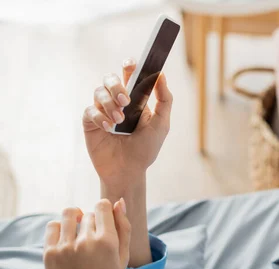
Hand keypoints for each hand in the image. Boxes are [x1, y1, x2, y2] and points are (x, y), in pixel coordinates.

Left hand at [43, 199, 130, 268]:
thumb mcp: (123, 258)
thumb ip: (124, 228)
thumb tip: (120, 202)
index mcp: (107, 241)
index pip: (102, 205)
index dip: (105, 211)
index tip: (104, 222)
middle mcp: (86, 241)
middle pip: (88, 213)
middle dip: (92, 222)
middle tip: (93, 242)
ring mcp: (65, 247)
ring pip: (69, 214)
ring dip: (75, 220)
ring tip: (78, 235)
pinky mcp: (49, 253)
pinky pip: (53, 226)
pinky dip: (60, 228)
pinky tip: (66, 240)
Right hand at [82, 58, 172, 187]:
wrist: (129, 171)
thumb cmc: (146, 149)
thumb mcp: (161, 125)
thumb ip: (164, 100)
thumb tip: (161, 75)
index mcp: (135, 99)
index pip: (129, 76)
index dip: (129, 66)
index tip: (131, 64)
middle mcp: (117, 102)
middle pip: (110, 79)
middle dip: (117, 86)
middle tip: (126, 101)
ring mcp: (103, 111)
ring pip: (99, 92)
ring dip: (109, 104)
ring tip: (119, 121)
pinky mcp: (91, 123)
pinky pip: (89, 110)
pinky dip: (99, 116)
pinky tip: (108, 128)